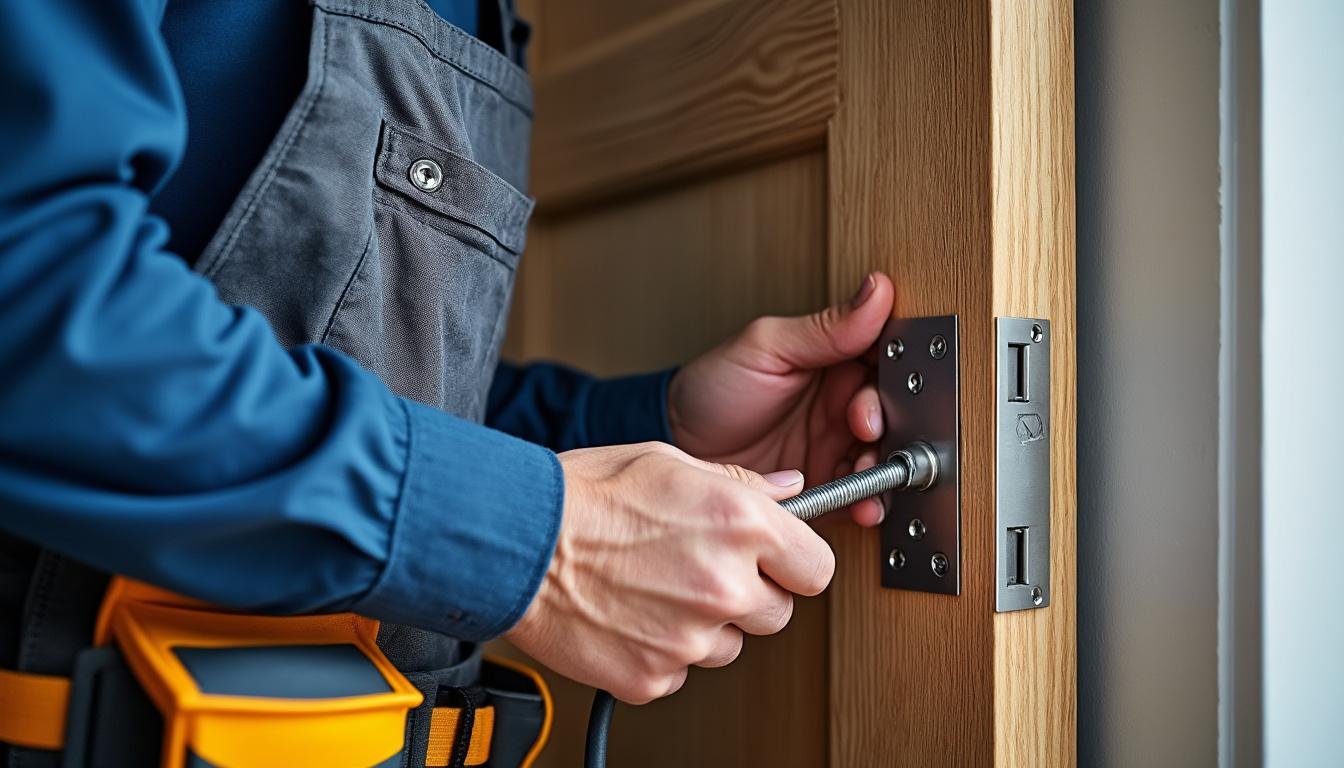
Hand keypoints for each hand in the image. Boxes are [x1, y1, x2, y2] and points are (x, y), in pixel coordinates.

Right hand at [504, 442, 833, 703]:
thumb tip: (788, 489)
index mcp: (740, 525)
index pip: (816, 568)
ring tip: (653, 588)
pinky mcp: (652, 676)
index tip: (778, 561)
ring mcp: (690, 638)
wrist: (514, 543)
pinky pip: (678, 671)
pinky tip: (629, 614)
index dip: (796, 563)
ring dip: (703, 625)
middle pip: (777, 614)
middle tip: (699, 570)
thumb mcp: (668, 460)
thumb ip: (739, 482)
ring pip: (728, 647)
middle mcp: (723, 585)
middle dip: (748, 595)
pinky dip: (659, 651)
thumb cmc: (581, 496)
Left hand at [667, 273, 894, 525]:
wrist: (678, 448)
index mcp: (834, 361)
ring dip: (883, 467)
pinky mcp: (826, 487)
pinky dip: (866, 503)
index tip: (886, 383)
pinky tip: (862, 504)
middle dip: (887, 424)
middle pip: (892, 413)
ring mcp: (835, 447)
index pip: (884, 360)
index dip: (894, 373)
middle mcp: (841, 405)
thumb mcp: (766, 348)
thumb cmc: (714, 389)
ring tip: (866, 471)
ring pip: (881, 457)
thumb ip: (825, 328)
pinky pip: (858, 497)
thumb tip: (876, 291)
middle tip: (865, 427)